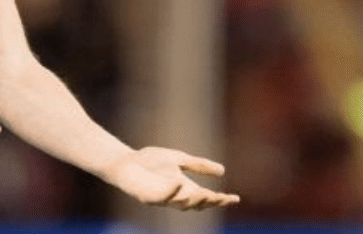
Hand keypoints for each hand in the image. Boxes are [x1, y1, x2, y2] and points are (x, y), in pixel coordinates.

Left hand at [104, 147, 239, 210]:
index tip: (236, 198)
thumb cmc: (150, 161)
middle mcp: (176, 196)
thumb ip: (198, 165)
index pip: (206, 197)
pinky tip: (179, 183)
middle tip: (220, 198)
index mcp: (185, 188)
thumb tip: (223, 171)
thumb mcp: (179, 159)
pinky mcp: (148, 196)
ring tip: (206, 193)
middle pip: (196, 204)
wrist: (126, 160)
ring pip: (181, 204)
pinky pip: (161, 197)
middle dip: (209, 202)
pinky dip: (171, 191)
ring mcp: (162, 198)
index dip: (221, 200)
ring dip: (193, 199)